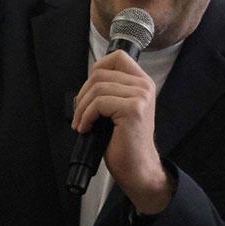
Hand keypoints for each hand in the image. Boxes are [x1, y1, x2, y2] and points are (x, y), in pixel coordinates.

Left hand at [71, 50, 173, 213]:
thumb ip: (110, 90)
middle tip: (80, 113)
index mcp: (142, 83)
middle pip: (100, 73)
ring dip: (82, 107)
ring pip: (97, 87)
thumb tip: (88, 81)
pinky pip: (98, 103)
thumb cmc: (125, 142)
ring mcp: (140, 96)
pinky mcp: (133, 109)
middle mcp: (144, 86)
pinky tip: (86, 127)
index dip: (96, 69)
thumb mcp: (119, 109)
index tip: (88, 90)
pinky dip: (86, 116)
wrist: (138, 168)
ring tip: (81, 122)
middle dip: (83, 94)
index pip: (116, 57)